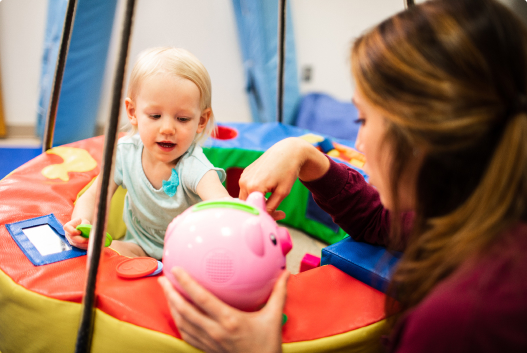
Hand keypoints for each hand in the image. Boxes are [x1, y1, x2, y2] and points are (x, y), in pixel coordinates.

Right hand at [63, 218, 90, 248]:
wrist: (80, 225)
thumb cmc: (81, 222)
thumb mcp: (83, 220)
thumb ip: (85, 223)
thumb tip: (88, 228)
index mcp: (67, 227)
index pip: (70, 231)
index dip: (75, 232)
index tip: (80, 232)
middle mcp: (68, 235)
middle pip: (74, 239)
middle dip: (83, 240)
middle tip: (90, 239)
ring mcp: (71, 240)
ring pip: (78, 244)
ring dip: (85, 244)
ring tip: (92, 241)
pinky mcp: (75, 244)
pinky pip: (81, 247)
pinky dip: (86, 246)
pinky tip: (91, 243)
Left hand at [158, 267, 288, 352]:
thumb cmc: (268, 344)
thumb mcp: (274, 317)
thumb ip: (278, 293)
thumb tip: (285, 273)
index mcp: (229, 320)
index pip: (202, 298)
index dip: (187, 283)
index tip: (177, 269)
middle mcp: (215, 331)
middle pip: (184, 310)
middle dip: (170, 294)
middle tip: (163, 279)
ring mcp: (209, 342)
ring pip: (182, 323)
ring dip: (171, 306)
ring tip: (166, 292)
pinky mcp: (207, 349)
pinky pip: (187, 335)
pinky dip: (178, 322)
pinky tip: (177, 313)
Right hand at [238, 138, 329, 219]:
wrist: (287, 152)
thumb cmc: (287, 172)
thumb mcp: (282, 192)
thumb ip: (271, 208)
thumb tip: (263, 218)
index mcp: (253, 188)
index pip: (254, 210)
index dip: (266, 216)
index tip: (280, 215)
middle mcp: (244, 182)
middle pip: (248, 205)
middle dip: (260, 210)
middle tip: (278, 211)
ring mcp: (243, 177)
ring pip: (246, 198)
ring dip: (257, 202)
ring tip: (272, 198)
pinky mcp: (245, 173)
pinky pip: (247, 189)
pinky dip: (255, 193)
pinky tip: (268, 189)